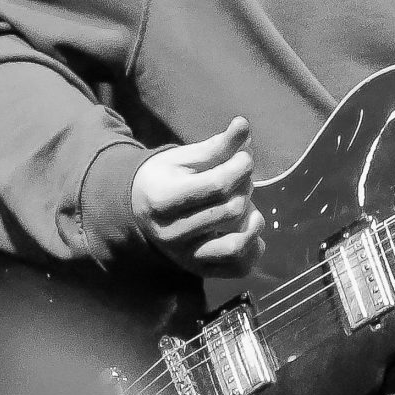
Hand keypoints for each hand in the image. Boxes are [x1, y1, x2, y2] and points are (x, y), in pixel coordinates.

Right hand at [131, 116, 265, 274]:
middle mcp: (170, 233)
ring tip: (245, 204)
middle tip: (242, 179)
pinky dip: (255, 247)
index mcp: (161, 199)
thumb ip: (217, 145)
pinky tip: (249, 227)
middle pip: (230, 211)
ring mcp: (185, 256)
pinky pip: (239, 267)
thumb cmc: (167, 178)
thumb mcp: (185, 157)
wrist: (139, 212)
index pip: (217, 185)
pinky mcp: (201, 270)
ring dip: (252, 219)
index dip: (241, 167)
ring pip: (237, 243)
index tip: (245, 157)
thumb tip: (243, 124)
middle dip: (246, 189)